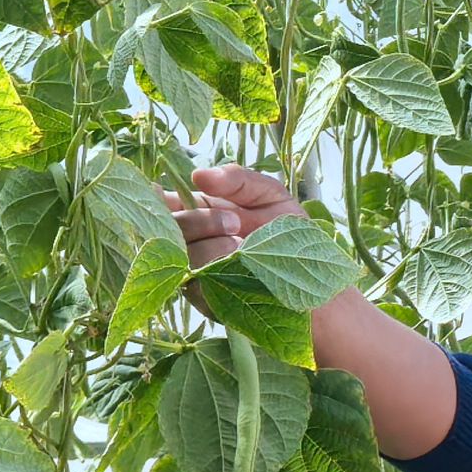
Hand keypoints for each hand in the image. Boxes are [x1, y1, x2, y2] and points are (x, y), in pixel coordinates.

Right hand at [168, 162, 303, 270]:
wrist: (316, 280)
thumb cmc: (289, 234)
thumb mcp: (269, 195)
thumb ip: (237, 180)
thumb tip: (198, 174)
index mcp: (197, 209)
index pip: (160, 200)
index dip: (155, 196)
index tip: (163, 191)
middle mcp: (188, 239)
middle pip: (167, 225)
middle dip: (200, 220)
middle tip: (236, 221)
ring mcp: (192, 268)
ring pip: (180, 253)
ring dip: (213, 246)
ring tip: (245, 246)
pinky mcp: (202, 296)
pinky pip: (195, 281)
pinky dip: (219, 270)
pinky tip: (241, 268)